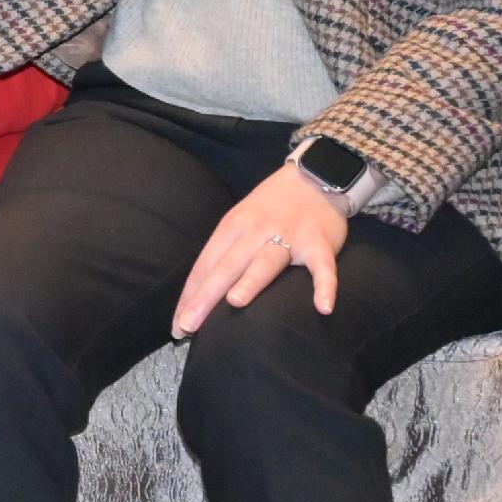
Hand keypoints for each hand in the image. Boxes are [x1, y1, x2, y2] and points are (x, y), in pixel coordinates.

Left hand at [173, 164, 354, 332]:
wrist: (314, 176)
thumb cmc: (270, 207)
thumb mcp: (240, 222)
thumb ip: (225, 253)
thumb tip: (200, 292)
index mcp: (231, 227)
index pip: (205, 265)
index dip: (190, 296)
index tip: (177, 326)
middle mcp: (256, 232)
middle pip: (227, 266)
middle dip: (205, 296)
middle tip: (188, 324)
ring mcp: (289, 237)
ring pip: (266, 261)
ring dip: (251, 281)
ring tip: (235, 302)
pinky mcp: (320, 243)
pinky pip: (323, 268)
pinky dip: (325, 286)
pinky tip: (323, 307)